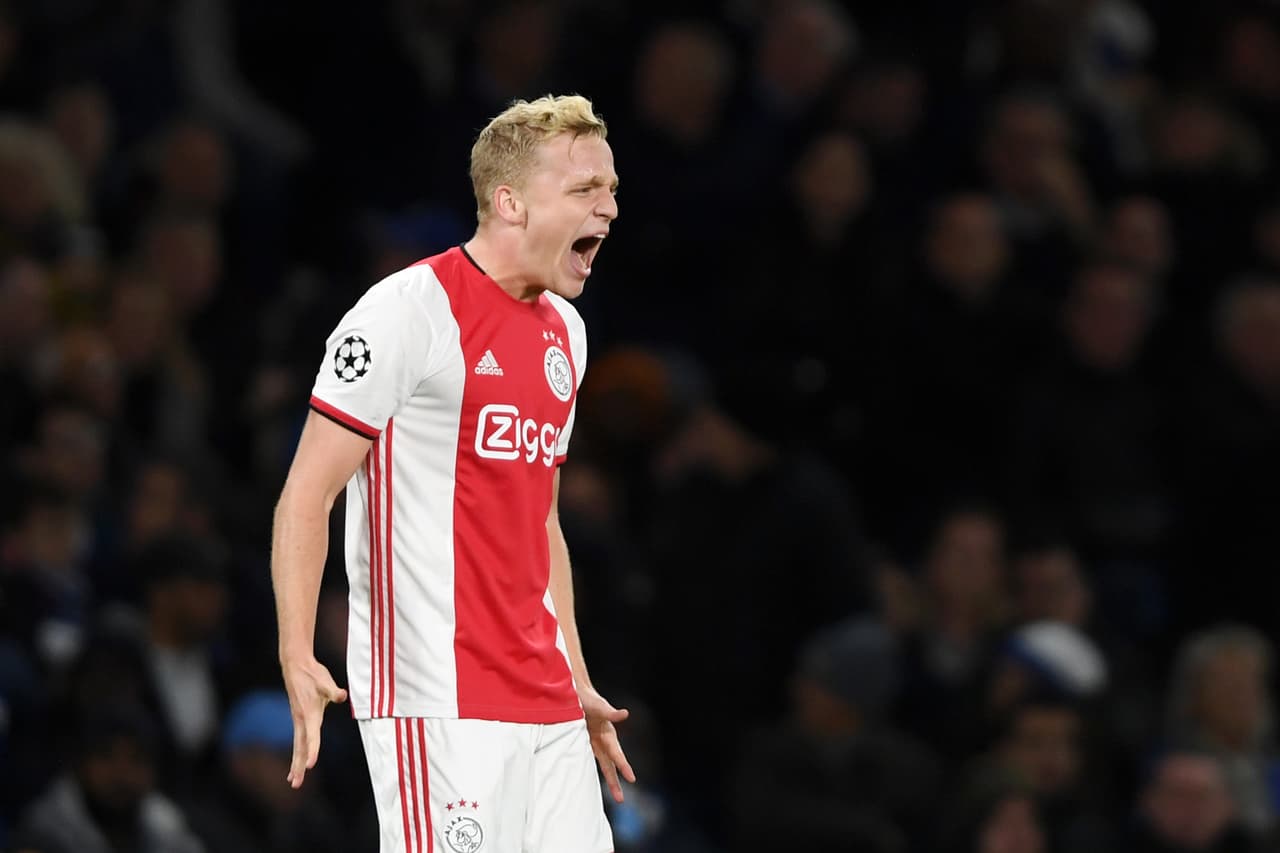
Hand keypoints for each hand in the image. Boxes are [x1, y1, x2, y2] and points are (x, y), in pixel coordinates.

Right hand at [281, 656, 347, 788]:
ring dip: (296, 763)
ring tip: (293, 781)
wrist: (296, 666)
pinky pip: (298, 740)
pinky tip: (297, 763)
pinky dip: (297, 753)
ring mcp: (298, 720)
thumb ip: (333, 691)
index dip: (312, 751)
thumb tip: (342, 696)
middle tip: (296, 784)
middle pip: (300, 748)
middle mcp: (302, 720)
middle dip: (298, 766)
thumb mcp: (325, 681)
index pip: (312, 737)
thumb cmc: (313, 674)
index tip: (311, 765)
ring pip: (297, 746)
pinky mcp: (299, 719)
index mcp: (309, 715)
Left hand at [579, 686, 635, 802]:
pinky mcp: (584, 740)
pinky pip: (591, 758)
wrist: (576, 691)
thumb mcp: (598, 705)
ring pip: (603, 764)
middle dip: (616, 781)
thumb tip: (625, 714)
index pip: (616, 753)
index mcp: (608, 733)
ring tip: (617, 795)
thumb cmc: (589, 698)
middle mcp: (603, 740)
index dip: (623, 766)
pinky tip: (594, 779)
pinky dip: (594, 769)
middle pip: (610, 764)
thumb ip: (611, 712)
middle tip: (621, 799)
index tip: (632, 779)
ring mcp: (594, 741)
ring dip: (609, 779)